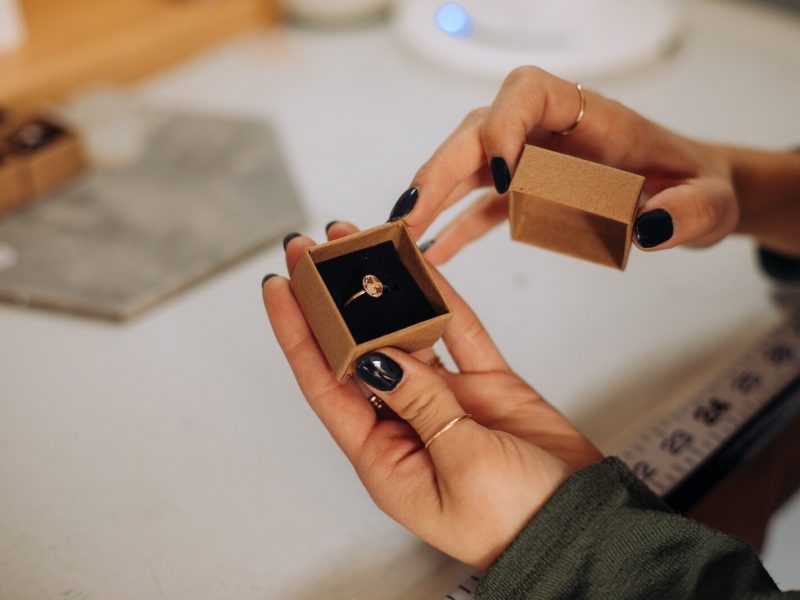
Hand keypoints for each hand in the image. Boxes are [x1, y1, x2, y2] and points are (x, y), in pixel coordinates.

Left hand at [262, 222, 601, 568]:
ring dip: (385, 293)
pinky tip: (420, 267)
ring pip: (407, 334)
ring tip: (360, 244)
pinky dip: (442, 299)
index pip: (325, 384)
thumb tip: (377, 356)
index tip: (279, 285)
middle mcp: (405, 423)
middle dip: (334, 300)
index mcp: (384, 456)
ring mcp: (446, 400)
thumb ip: (420, 403)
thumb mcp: (459, 465)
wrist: (582, 528)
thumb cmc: (514, 520)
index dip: (298, 333)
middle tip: (314, 248)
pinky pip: (459, 332)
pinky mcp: (486, 384)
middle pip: (359, 352)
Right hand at [387, 66, 798, 263]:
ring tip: (403, 235)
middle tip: (410, 215)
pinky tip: (433, 252)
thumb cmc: (696, 186)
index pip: (529, 93)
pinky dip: (453, 226)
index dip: (503, 126)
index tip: (499, 177)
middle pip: (479, 130)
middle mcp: (550, 131)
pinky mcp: (524, 193)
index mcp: (591, 116)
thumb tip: (647, 229)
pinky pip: (479, 204)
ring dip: (432, 196)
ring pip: (468, 165)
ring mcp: (531, 161)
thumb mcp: (709, 202)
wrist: (687, 195)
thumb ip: (688, 212)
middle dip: (441, 168)